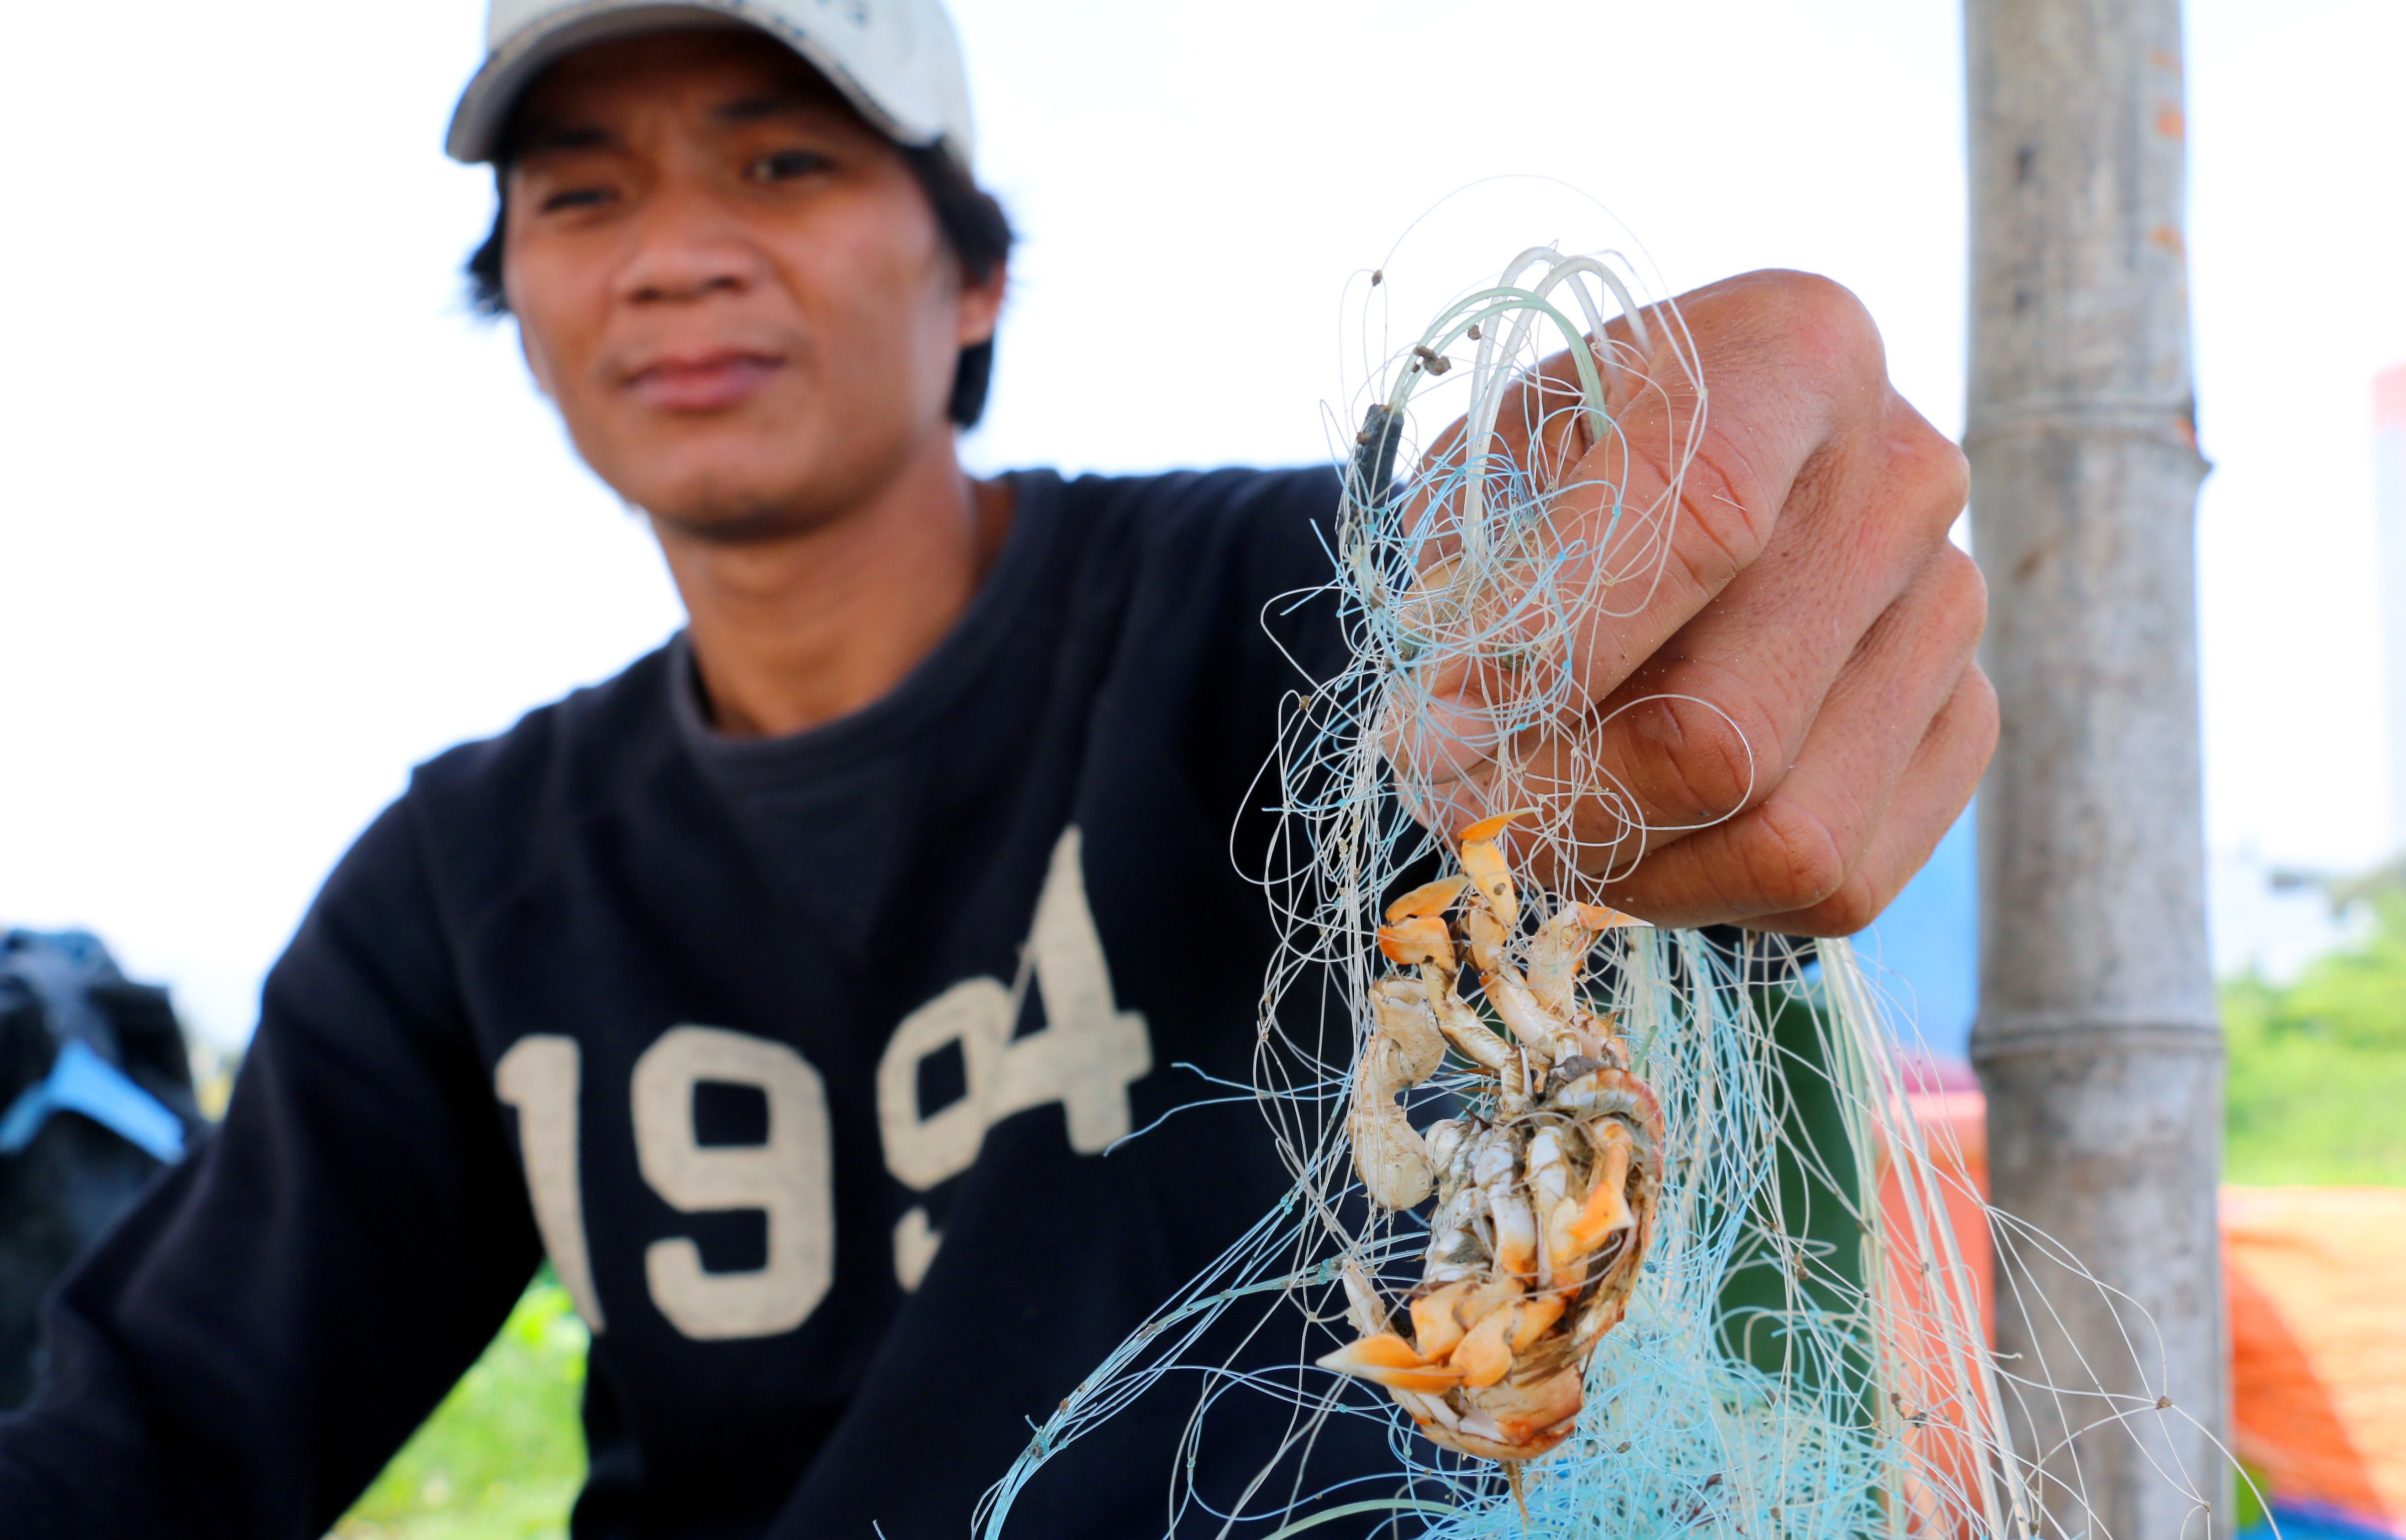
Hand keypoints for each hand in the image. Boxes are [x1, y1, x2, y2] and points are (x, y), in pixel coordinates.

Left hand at [1404, 270, 1993, 936]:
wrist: (1676, 498)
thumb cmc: (1564, 474)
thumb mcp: (1490, 473)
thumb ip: (1474, 579)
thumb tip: (1461, 725)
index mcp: (1794, 355)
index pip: (1698, 523)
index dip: (1556, 652)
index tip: (1438, 718)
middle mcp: (1905, 477)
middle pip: (1722, 729)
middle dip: (1557, 796)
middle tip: (1454, 791)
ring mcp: (1950, 610)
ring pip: (1784, 838)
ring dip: (1626, 860)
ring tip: (1541, 810)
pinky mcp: (1966, 725)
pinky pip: (1835, 883)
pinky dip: (1709, 889)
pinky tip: (1645, 824)